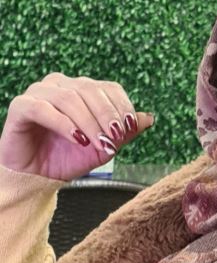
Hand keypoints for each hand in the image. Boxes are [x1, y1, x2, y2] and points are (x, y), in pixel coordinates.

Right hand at [0, 73, 154, 180]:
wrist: (36, 178)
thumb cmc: (68, 158)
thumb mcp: (103, 147)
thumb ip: (125, 132)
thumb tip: (149, 118)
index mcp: (82, 89)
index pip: (109, 88)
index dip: (122, 106)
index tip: (128, 128)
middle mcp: (61, 85)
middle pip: (91, 90)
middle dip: (107, 115)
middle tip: (115, 138)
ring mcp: (39, 92)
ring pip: (69, 98)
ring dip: (89, 122)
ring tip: (97, 143)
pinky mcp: (21, 106)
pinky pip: (43, 108)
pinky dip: (64, 124)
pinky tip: (77, 139)